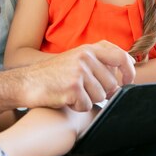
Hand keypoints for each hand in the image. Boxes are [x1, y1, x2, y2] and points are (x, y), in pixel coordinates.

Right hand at [20, 41, 135, 111]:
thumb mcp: (75, 58)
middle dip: (102, 93)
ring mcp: (79, 71)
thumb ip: (97, 61)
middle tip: (85, 91)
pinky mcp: (73, 87)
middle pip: (112, 84)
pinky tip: (65, 98)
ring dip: (88, 100)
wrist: (27, 82)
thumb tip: (123, 75)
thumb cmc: (53, 74)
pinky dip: (77, 107)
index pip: (120, 56)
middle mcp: (86, 57)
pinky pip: (87, 105)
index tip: (127, 81)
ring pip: (101, 97)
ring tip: (71, 92)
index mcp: (88, 48)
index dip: (128, 71)